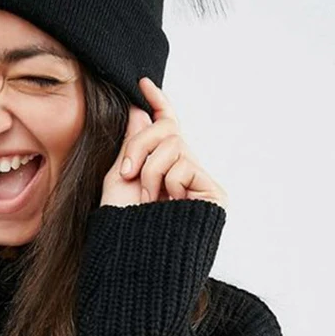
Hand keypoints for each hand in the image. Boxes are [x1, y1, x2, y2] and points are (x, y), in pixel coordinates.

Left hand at [99, 77, 227, 209]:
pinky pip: (183, 166)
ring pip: (173, 145)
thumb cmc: (123, 221)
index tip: (143, 83)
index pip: (165, 126)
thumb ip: (133, 143)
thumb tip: (140, 111)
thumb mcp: (120, 176)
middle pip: (167, 129)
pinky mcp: (213, 193)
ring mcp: (199, 180)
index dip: (158, 102)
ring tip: (148, 200)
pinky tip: (167, 205)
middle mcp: (184, 168)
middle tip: (128, 174)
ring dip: (151, 171)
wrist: (132, 252)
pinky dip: (167, 183)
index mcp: (162, 163)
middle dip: (141, 146)